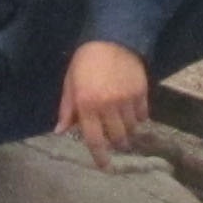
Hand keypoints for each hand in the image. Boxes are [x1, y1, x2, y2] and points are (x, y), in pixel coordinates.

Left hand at [55, 39, 151, 168]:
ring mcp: (126, 100)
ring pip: (131, 129)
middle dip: (116, 143)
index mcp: (87, 105)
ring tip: (123, 123)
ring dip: (127, 130)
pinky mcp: (141, 92)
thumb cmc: (86, 60)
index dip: (100, 156)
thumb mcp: (70, 82)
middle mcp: (107, 106)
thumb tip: (60, 131)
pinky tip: (133, 111)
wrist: (112, 37)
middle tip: (115, 140)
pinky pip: (143, 115)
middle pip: (117, 138)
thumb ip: (66, 108)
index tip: (104, 166)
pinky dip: (139, 117)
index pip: (94, 139)